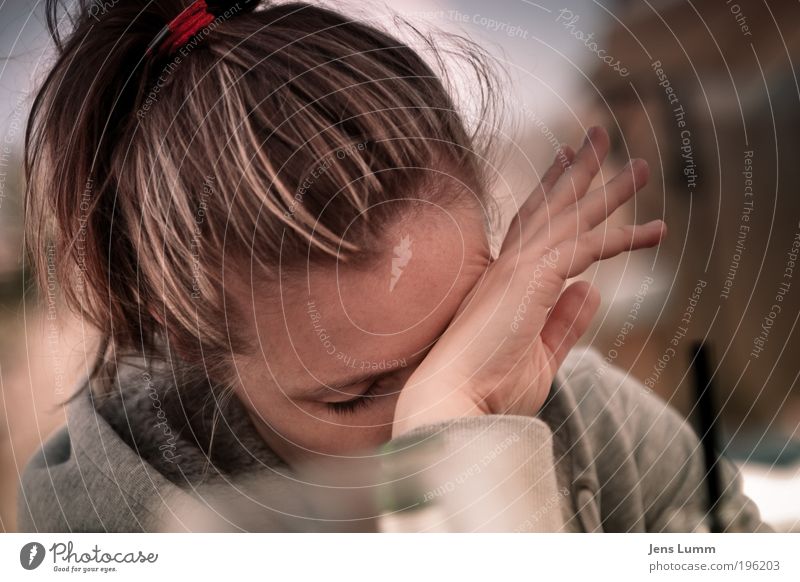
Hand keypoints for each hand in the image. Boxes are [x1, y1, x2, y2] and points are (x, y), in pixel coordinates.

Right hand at [392, 126, 665, 436]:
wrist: (453, 403)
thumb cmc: (488, 389)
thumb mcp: (540, 355)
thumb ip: (566, 321)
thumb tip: (592, 290)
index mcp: (503, 282)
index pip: (530, 226)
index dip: (551, 192)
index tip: (566, 162)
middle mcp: (507, 267)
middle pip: (549, 208)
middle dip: (577, 172)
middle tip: (598, 136)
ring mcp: (516, 270)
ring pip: (570, 219)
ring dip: (608, 190)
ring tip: (640, 166)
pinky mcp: (530, 280)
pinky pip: (586, 248)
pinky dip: (621, 237)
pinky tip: (655, 231)